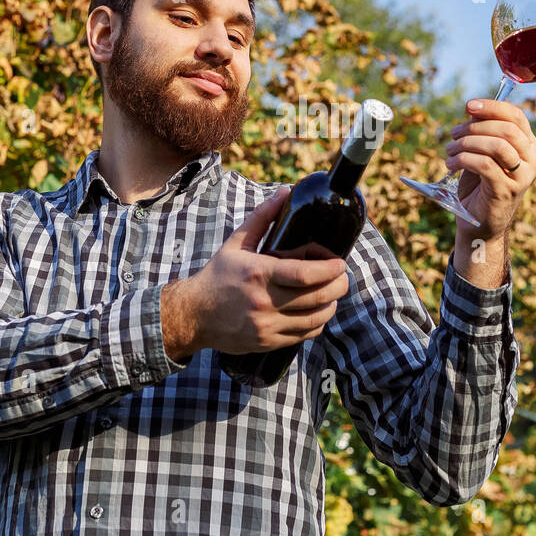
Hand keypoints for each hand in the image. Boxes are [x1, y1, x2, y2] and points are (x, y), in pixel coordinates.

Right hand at [162, 186, 351, 357]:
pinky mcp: (267, 342)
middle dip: (338, 286)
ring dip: (331, 305)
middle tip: (342, 277)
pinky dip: (317, 323)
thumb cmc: (217, 275)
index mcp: (259, 274)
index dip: (330, 269)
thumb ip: (262, 218)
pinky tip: (317, 311)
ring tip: (332, 293)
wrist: (194, 315)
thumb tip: (284, 192)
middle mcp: (264, 302)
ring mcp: (266, 326)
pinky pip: (303, 335)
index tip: (340, 263)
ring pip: (314, 319)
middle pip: (316, 297)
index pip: (305, 274)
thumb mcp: (236, 243)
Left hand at [445, 97, 535, 241]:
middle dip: (475, 126)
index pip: (516, 116)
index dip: (492, 106)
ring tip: (450, 150)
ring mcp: (522, 177)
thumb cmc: (480, 184)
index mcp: (528, 145)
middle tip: (454, 134)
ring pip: (497, 145)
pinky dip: (463, 160)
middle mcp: (531, 160)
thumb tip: (473, 109)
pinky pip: (485, 165)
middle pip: (507, 129)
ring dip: (467, 143)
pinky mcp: (506, 191)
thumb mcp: (482, 152)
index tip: (469, 106)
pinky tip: (451, 164)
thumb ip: (483, 131)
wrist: (479, 223)